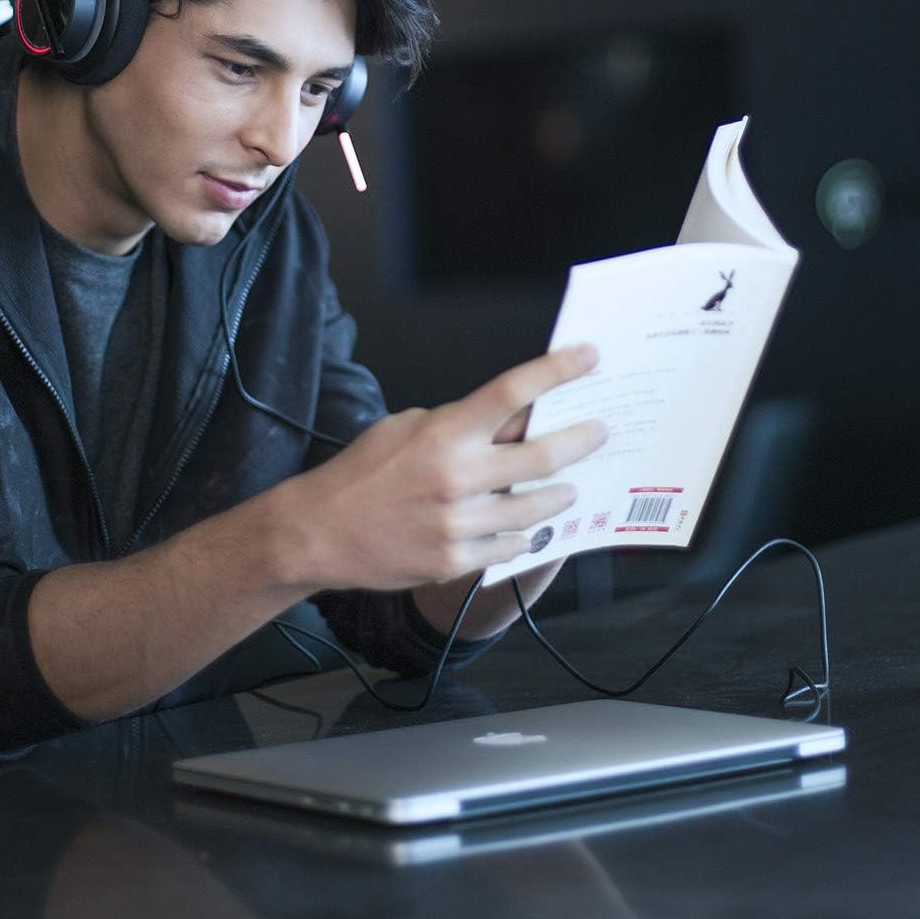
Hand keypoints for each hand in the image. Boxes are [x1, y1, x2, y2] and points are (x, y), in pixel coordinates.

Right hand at [281, 345, 605, 593]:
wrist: (319, 532)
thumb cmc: (361, 473)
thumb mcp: (405, 428)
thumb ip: (457, 425)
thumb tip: (507, 421)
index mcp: (444, 433)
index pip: (512, 393)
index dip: (557, 371)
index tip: (589, 357)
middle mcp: (458, 477)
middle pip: (543, 456)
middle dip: (581, 440)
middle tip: (600, 432)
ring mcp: (460, 523)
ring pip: (535, 508)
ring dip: (561, 494)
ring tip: (571, 486)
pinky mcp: (456, 561)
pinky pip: (509, 547)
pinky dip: (523, 535)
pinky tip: (528, 528)